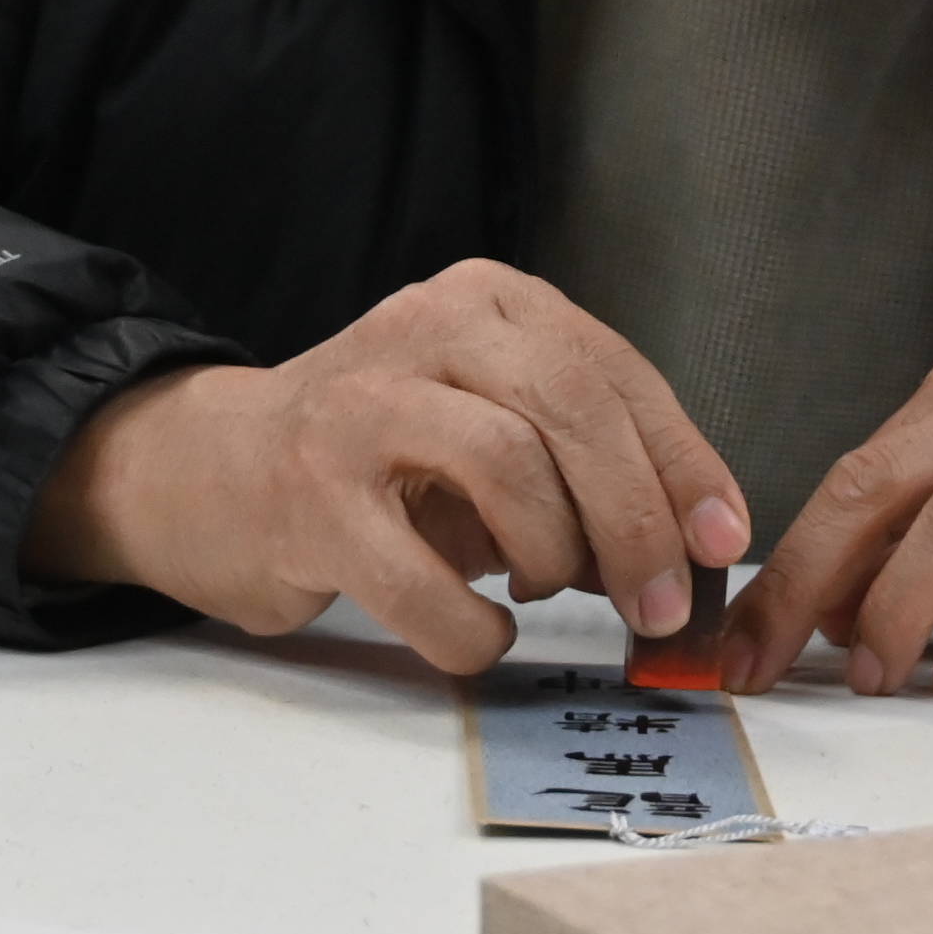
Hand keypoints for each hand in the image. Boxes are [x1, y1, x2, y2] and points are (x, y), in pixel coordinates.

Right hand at [23, 260, 749, 675]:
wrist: (209, 471)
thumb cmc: (377, 457)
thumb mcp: (488, 420)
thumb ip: (583, 458)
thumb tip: (696, 544)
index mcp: (484, 300)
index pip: (614, 372)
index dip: (684, 463)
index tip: (724, 542)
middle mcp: (423, 327)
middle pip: (573, 406)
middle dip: (638, 518)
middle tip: (662, 604)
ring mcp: (359, 408)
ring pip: (509, 464)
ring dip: (557, 555)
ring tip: (546, 592)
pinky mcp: (310, 497)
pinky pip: (424, 579)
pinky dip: (473, 629)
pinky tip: (478, 633)